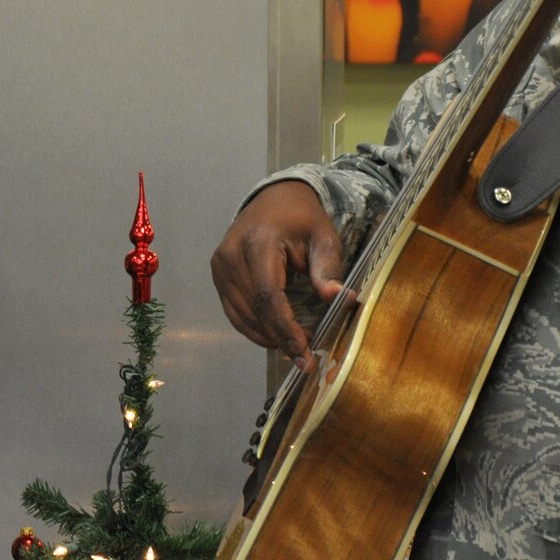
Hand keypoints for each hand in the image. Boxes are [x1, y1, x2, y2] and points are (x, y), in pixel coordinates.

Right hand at [210, 180, 345, 365]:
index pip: (268, 295)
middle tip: (307, 359)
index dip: (286, 328)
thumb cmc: (302, 219)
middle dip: (281, 338)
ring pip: (241, 316)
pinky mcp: (218, 276)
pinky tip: (277, 338)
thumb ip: (328, 269)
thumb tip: (341, 299)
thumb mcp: (324, 237)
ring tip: (296, 350)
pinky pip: (234, 312)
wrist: (274, 200)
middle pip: (254, 310)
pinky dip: (255, 329)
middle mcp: (231, 255)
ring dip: (268, 338)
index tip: (305, 352)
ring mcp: (220, 266)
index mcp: (257, 242)